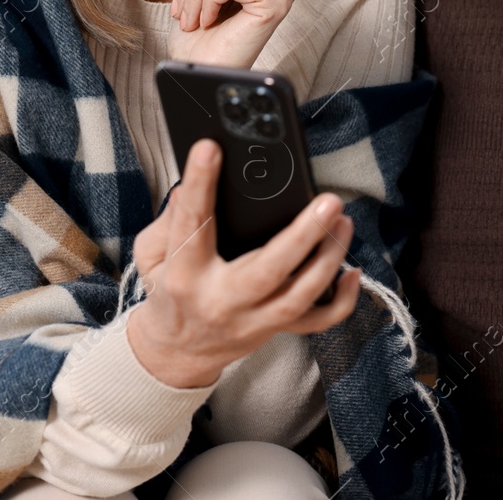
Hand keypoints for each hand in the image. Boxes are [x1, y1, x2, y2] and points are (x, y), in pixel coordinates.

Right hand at [125, 137, 361, 388]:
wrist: (175, 353)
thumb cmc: (168, 291)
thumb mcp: (150, 255)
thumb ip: (168, 220)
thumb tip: (189, 187)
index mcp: (184, 274)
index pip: (193, 224)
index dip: (200, 185)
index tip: (210, 149)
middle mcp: (222, 300)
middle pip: (267, 271)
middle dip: (303, 236)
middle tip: (328, 202)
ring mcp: (253, 320)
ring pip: (299, 296)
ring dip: (328, 259)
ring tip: (343, 222)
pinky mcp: (275, 330)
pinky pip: (317, 321)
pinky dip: (342, 300)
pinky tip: (352, 271)